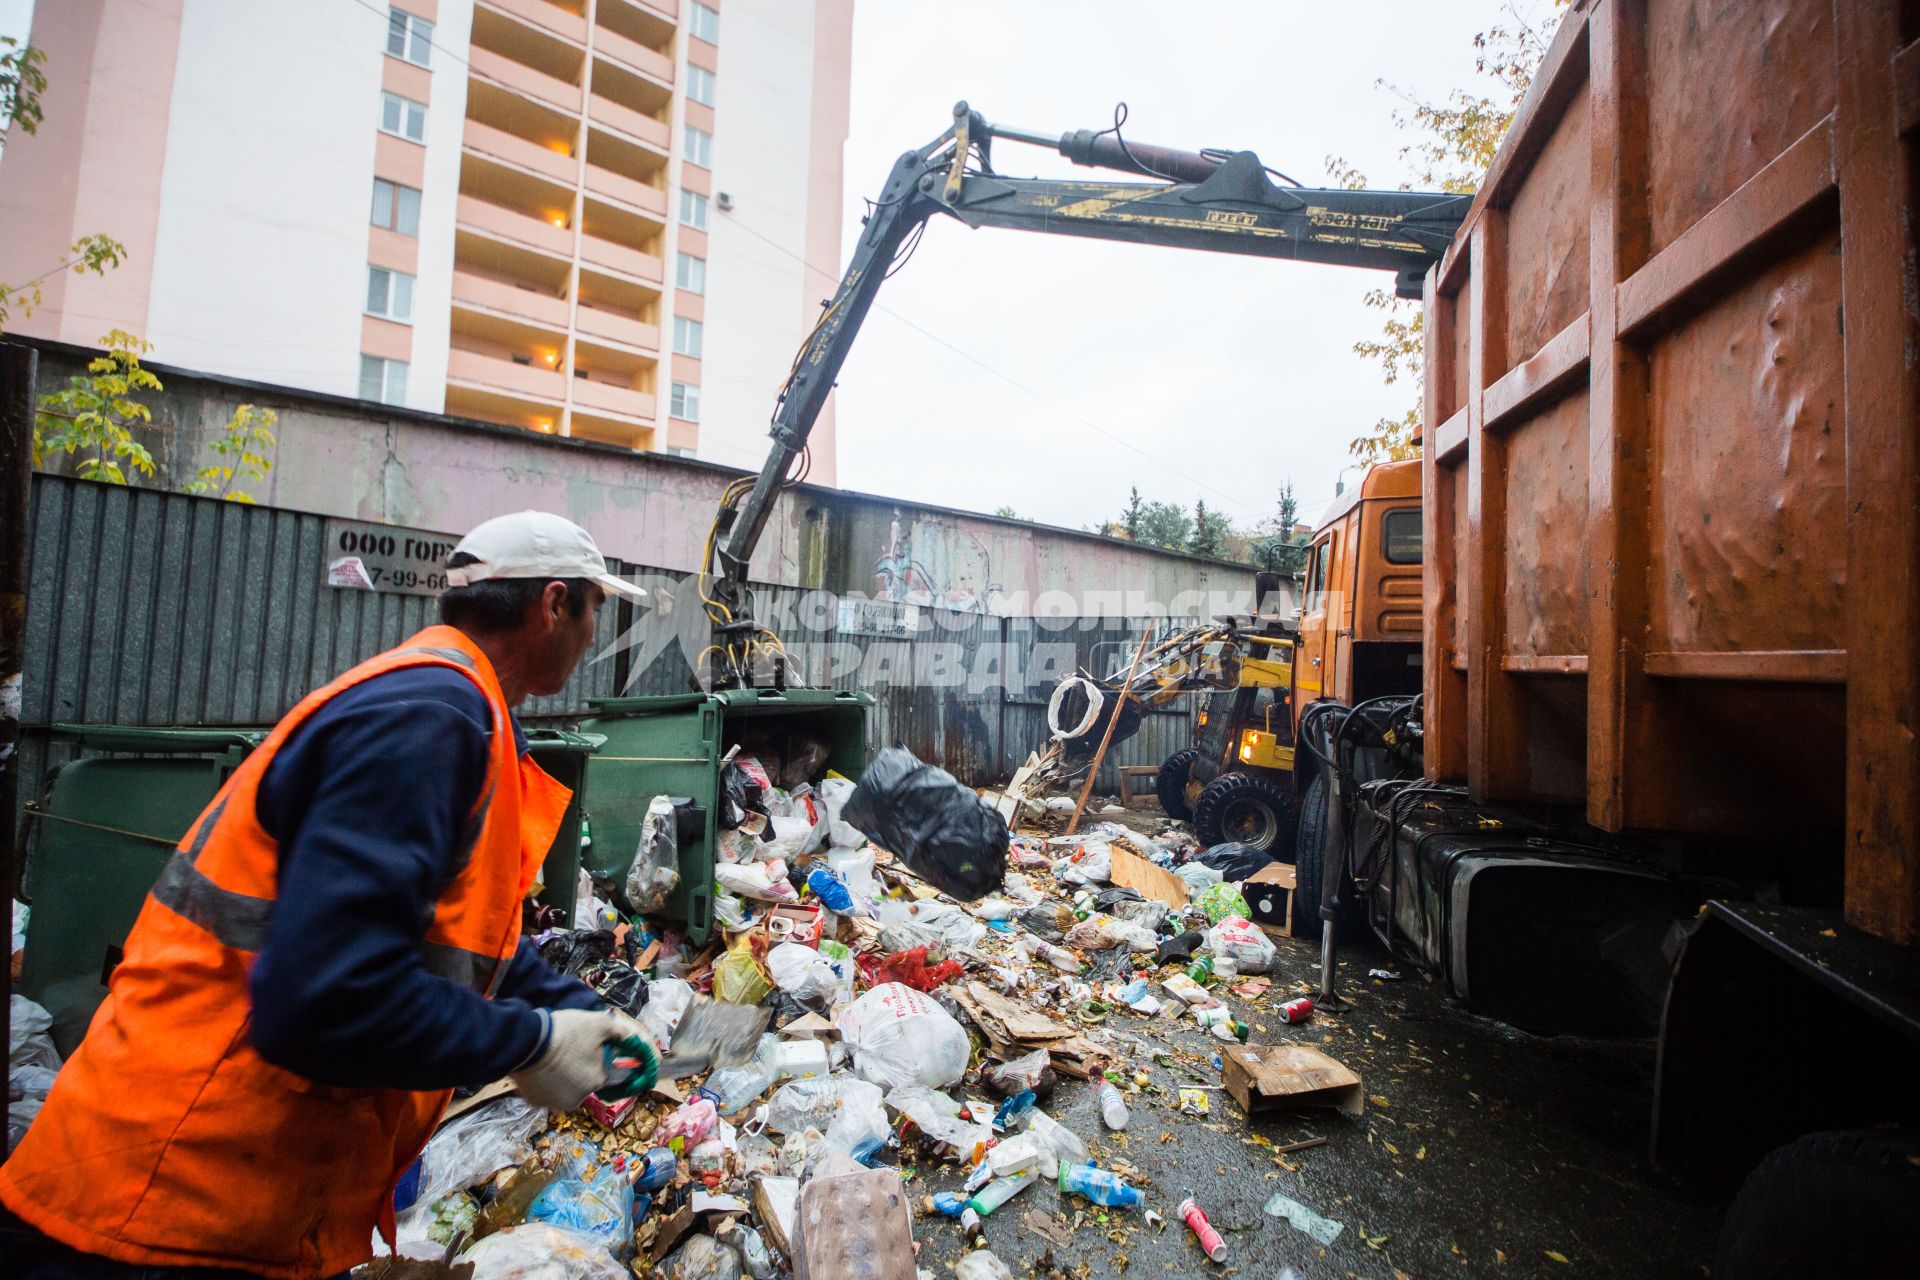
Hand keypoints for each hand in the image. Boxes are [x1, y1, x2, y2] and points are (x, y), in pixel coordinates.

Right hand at [510, 1009, 654, 1110]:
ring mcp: (555, 1103)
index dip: (598, 1060)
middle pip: (584, 1082)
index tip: (588, 1049)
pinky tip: (541, 1066)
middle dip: (580, 1068)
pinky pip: (546, 1092)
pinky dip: (545, 1082)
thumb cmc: (566, 1032)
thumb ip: (621, 1033)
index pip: (604, 1074)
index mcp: (596, 1082)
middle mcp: (578, 1099)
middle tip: (569, 1050)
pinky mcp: (536, 1102)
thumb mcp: (600, 1024)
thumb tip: (634, 1040)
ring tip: (553, 1057)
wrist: (525, 1039)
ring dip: (563, 1078)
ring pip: (565, 1089)